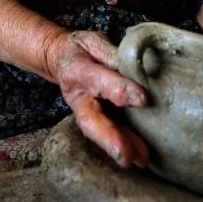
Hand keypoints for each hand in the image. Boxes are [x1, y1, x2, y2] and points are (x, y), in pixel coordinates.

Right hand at [53, 30, 149, 167]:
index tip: (142, 99)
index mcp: (78, 71)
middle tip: (127, 156)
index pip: (99, 80)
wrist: (61, 58)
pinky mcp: (95, 118)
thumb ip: (113, 54)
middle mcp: (79, 96)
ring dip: (120, 146)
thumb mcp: (95, 42)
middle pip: (91, 120)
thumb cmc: (81, 49)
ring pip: (100, 132)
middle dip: (109, 138)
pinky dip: (125, 145)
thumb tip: (137, 65)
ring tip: (140, 160)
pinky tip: (141, 157)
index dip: (119, 89)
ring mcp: (85, 111)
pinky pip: (108, 132)